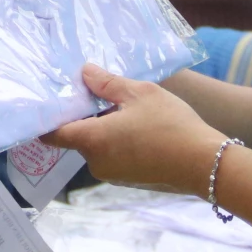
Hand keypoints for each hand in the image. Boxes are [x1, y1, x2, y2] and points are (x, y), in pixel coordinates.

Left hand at [41, 65, 227, 194]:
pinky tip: (139, 125)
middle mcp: (96, 162)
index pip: (52, 134)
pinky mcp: (128, 179)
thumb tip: (84, 73)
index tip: (47, 100)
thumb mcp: (139, 93)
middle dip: (85, 115)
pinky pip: (113, 154)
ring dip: (104, 126)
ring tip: (125, 105)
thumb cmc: (169, 125)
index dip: (46, 117)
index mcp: (92, 140)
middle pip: (78, 136)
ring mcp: (112, 174)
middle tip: (98, 91)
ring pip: (97, 144)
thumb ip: (106, 83)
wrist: (204, 163)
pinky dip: (118, 139)